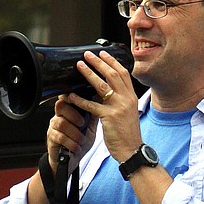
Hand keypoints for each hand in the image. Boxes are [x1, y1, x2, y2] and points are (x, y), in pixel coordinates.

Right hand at [47, 95, 94, 172]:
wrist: (71, 161)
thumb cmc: (78, 144)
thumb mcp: (89, 129)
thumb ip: (93, 117)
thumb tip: (101, 103)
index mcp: (67, 113)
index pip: (66, 99)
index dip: (73, 99)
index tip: (83, 102)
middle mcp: (58, 118)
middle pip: (61, 106)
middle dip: (73, 114)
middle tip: (82, 123)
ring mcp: (53, 128)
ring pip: (61, 123)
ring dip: (74, 133)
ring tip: (81, 140)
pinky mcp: (51, 139)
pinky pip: (60, 137)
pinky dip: (71, 143)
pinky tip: (77, 148)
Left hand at [66, 50, 141, 165]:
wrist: (132, 150)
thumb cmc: (127, 134)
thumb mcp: (127, 113)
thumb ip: (119, 100)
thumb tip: (104, 90)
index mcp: (131, 97)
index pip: (123, 73)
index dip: (112, 61)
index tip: (103, 53)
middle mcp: (127, 99)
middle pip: (112, 74)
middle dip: (99, 62)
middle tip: (87, 55)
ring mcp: (118, 107)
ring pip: (102, 85)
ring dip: (89, 74)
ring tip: (79, 66)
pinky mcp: (109, 117)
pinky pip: (92, 105)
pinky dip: (80, 100)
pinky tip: (72, 96)